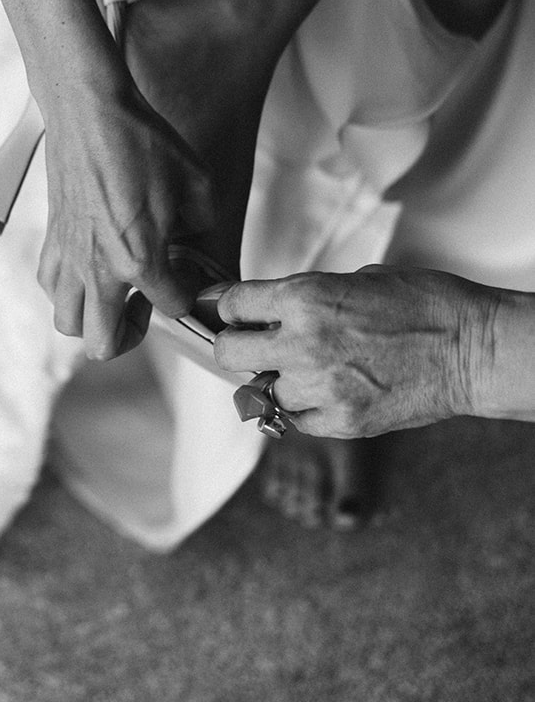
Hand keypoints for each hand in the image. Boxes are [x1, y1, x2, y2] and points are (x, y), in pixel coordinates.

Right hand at [36, 78, 215, 361]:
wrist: (89, 108)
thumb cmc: (142, 140)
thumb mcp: (196, 181)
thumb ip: (203, 223)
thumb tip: (198, 240)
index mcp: (139, 257)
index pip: (172, 307)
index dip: (188, 294)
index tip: (188, 275)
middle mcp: (98, 268)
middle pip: (104, 344)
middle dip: (131, 334)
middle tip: (144, 305)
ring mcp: (68, 257)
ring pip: (68, 324)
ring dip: (93, 317)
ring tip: (113, 292)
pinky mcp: (50, 239)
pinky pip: (50, 288)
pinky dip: (67, 290)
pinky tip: (88, 267)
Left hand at [212, 265, 494, 436]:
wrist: (474, 349)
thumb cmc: (423, 302)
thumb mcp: (356, 279)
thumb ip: (307, 297)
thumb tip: (270, 310)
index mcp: (305, 297)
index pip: (231, 304)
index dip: (228, 307)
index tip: (232, 312)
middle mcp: (303, 343)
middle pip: (227, 353)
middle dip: (233, 346)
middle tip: (251, 344)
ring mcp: (321, 387)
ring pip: (260, 391)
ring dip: (274, 380)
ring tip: (303, 368)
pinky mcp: (342, 422)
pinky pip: (295, 419)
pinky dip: (302, 407)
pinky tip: (325, 390)